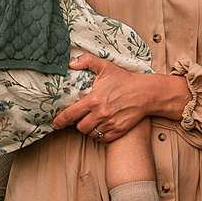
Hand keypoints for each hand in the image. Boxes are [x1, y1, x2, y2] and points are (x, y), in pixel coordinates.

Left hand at [51, 56, 183, 143]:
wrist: (146, 93)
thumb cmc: (125, 80)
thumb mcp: (105, 66)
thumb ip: (87, 61)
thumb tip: (70, 63)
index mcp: (94, 100)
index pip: (71, 114)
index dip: (60, 120)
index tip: (56, 123)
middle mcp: (101, 114)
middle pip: (80, 127)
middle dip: (79, 123)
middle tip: (83, 117)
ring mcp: (110, 124)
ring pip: (91, 133)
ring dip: (90, 129)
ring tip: (94, 120)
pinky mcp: (119, 131)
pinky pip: (103, 138)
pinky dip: (100, 135)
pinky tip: (103, 126)